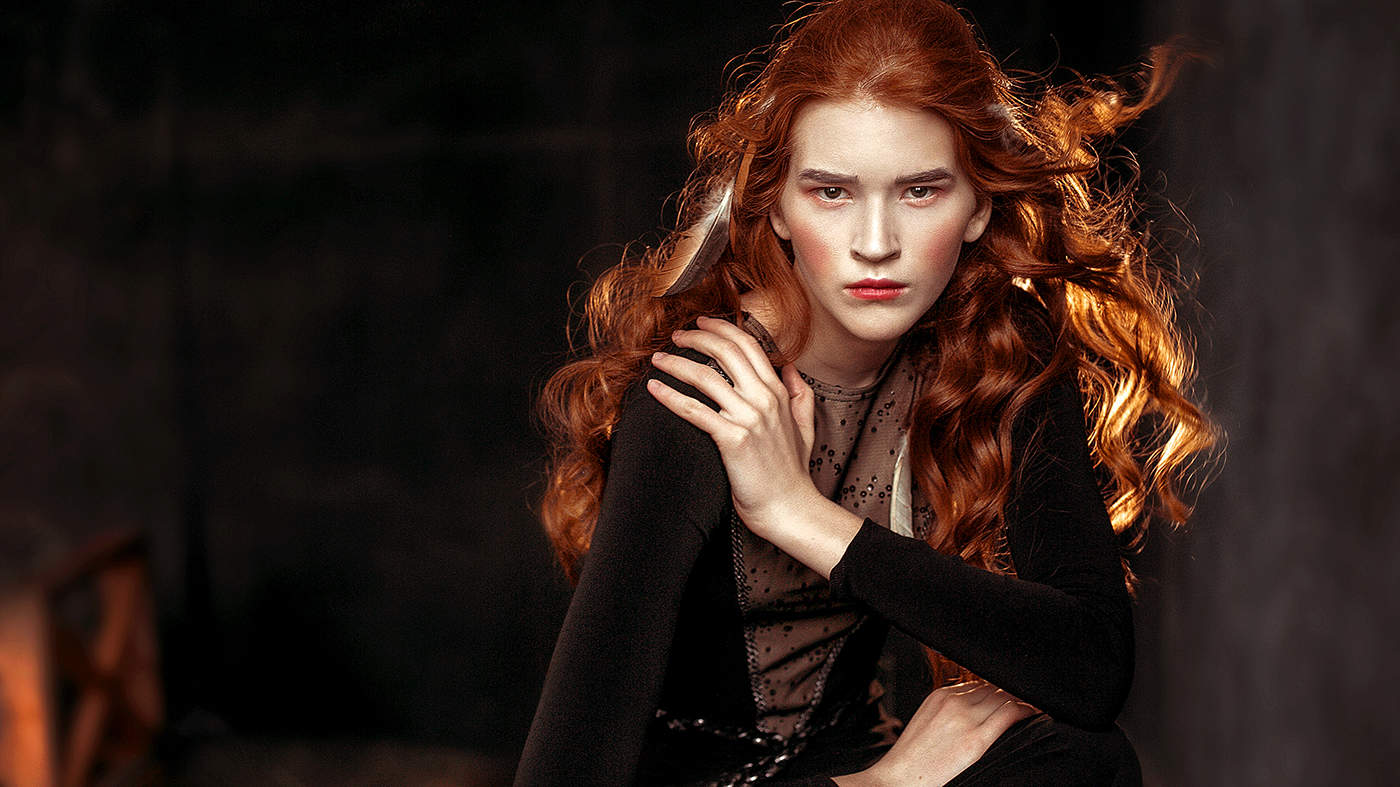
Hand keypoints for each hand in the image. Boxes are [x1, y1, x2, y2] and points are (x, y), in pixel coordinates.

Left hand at [646, 316, 817, 536]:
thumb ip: (800, 395)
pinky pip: (694, 410)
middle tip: (676, 335)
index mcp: (778, 392)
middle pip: (725, 351)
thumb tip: (791, 368)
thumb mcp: (805, 427)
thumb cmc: (792, 473)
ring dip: (676, 363)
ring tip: (658, 359)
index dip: (722, 328)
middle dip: (697, 337)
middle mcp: (764, 399)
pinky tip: (654, 389)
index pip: (748, 345)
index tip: (702, 322)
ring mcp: (749, 418)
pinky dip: (670, 396)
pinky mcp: (732, 439)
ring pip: (705, 377)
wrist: (789, 507)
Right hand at [834, 682, 1036, 785]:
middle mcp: (953, 702)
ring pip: (1004, 697)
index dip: (998, 689)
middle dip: (1010, 694)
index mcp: (940, 696)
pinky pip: (1009, 714)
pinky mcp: (976, 741)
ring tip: (1033, 708)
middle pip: (993, 687)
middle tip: (1027, 700)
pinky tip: (1035, 714)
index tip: (1009, 695)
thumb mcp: (927, 720)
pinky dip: (1026, 711)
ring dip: (1020, 701)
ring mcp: (965, 720)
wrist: (899, 779)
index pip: (980, 683)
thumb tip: (977, 707)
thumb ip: (949, 709)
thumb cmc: (913, 757)